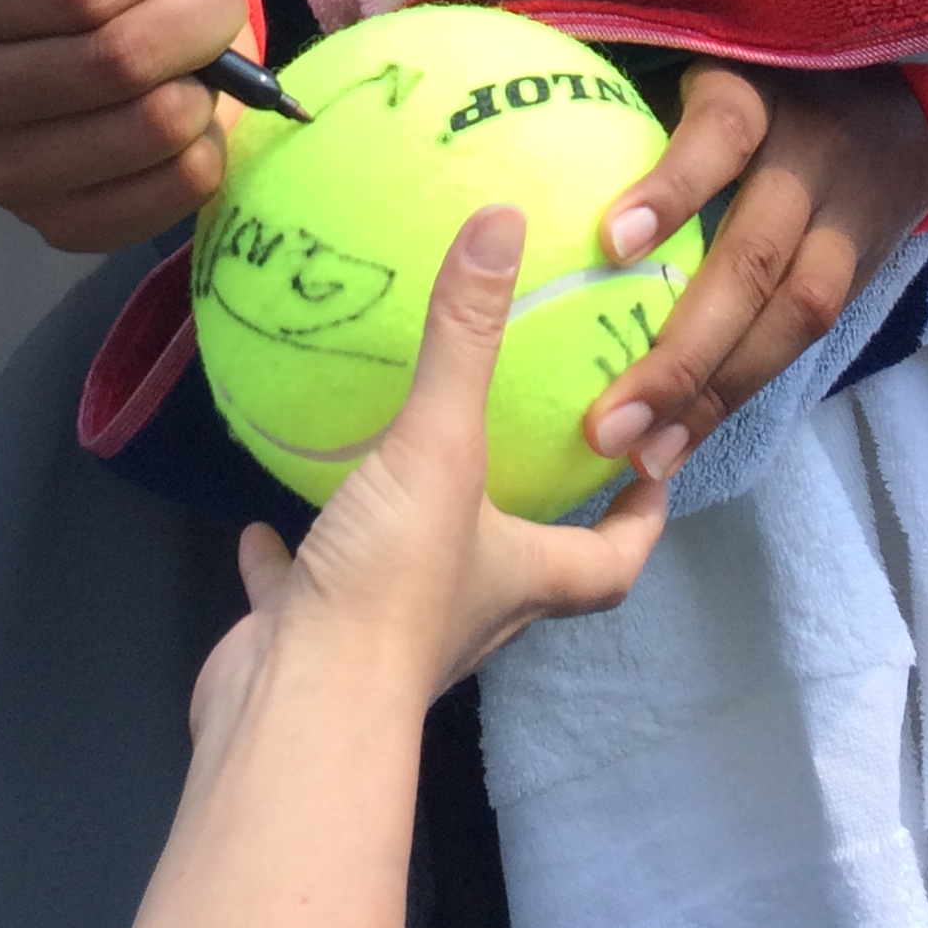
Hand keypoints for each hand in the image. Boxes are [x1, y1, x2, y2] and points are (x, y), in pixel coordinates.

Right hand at [0, 0, 251, 249]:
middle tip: (206, 3)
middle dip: (195, 19)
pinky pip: (170, 193)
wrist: (150, 16)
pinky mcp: (57, 227)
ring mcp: (0, 175)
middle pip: (118, 61)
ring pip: (151, 127)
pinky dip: (206, 147)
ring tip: (192, 61)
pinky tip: (187, 118)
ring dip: (206, 82)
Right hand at [189, 207, 667, 749]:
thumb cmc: (394, 586)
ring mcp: (387, 634)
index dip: (643, 516)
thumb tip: (505, 220)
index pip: (612, 560)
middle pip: (523, 566)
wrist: (294, 707)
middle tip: (525, 443)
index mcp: (522, 575)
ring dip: (411, 529)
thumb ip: (466, 335)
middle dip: (530, 515)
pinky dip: (295, 560)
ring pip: (415, 577)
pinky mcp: (311, 638)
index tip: (657, 464)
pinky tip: (269, 523)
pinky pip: (310, 591)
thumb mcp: (439, 444)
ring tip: (393, 465)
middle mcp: (470, 610)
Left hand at [583, 62, 927, 473]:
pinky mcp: (864, 271)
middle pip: (755, 257)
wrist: (906, 101)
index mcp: (758, 92)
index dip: (672, 187)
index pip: (721, 134)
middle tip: (607, 420)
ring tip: (646, 452)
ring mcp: (848, 219)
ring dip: (716, 393)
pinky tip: (682, 441)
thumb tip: (512, 137)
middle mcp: (812, 157)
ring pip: (794, 315)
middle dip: (683, 347)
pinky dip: (740, 395)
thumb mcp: (702, 58)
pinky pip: (804, 343)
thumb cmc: (758, 75)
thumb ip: (626, 91)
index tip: (609, 242)